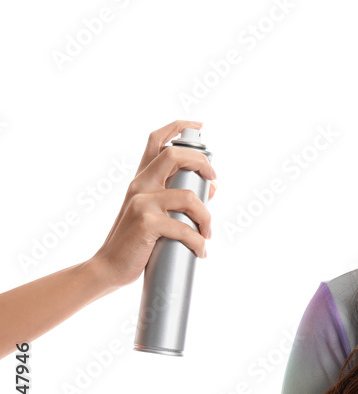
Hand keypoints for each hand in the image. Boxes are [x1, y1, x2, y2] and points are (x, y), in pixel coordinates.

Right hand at [89, 120, 216, 289]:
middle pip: (173, 155)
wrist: (108, 267)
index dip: (178, 127)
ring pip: (188, 197)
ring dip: (206, 217)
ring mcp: (141, 202)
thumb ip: (179, 198)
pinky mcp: (145, 223)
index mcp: (142, 179)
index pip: (156, 141)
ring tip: (207, 234)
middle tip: (214, 180)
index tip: (199, 126)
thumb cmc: (136, 242)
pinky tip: (200, 251)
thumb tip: (212, 186)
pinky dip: (198, 241)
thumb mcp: (157, 214)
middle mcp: (139, 185)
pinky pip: (184, 227)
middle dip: (202, 162)